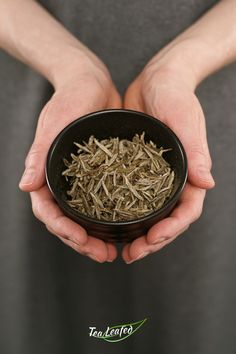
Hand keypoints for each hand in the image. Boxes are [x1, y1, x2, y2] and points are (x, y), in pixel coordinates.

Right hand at [19, 54, 120, 262]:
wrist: (91, 82)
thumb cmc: (70, 98)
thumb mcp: (54, 122)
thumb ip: (39, 154)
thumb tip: (25, 185)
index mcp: (47, 172)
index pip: (48, 211)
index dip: (62, 229)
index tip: (82, 240)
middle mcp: (63, 180)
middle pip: (67, 221)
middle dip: (82, 241)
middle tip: (103, 255)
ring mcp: (82, 180)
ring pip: (85, 217)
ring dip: (97, 236)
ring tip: (114, 250)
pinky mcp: (101, 174)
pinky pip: (104, 203)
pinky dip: (111, 219)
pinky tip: (126, 228)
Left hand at [122, 59, 214, 263]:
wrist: (157, 80)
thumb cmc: (177, 96)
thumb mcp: (186, 120)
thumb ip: (196, 151)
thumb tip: (207, 183)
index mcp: (188, 173)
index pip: (187, 210)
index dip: (172, 229)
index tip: (152, 240)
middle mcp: (172, 179)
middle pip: (166, 219)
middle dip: (152, 240)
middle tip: (132, 254)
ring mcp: (153, 177)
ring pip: (148, 214)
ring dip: (136, 233)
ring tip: (120, 248)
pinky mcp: (136, 169)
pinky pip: (130, 197)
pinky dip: (121, 213)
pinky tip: (105, 222)